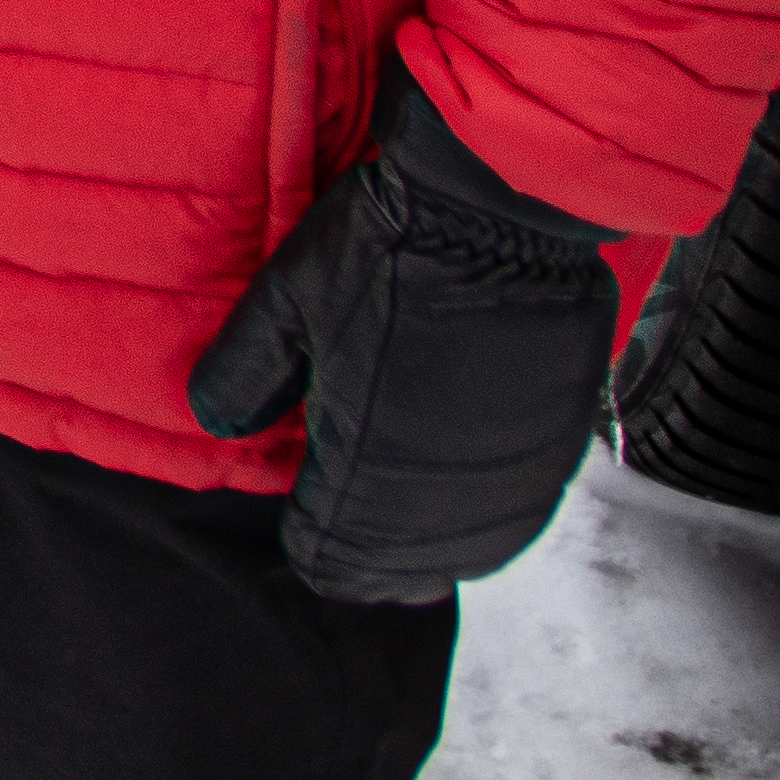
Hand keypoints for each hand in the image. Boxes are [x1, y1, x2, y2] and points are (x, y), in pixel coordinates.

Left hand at [186, 60, 621, 602]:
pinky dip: (488, 509)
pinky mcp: (560, 443)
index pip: (332, 559)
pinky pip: (521, 510)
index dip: (310, 543)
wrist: (499, 207)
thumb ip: (245, 376)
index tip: (301, 517)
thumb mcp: (284, 302)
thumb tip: (218, 425)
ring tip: (400, 513)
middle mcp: (446, 489)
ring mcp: (512, 472)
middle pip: (404, 571)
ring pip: (469, 551)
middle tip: (344, 522)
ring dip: (431, 540)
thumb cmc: (387, 247)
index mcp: (369, 466)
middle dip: (367, 554)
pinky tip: (464, 482)